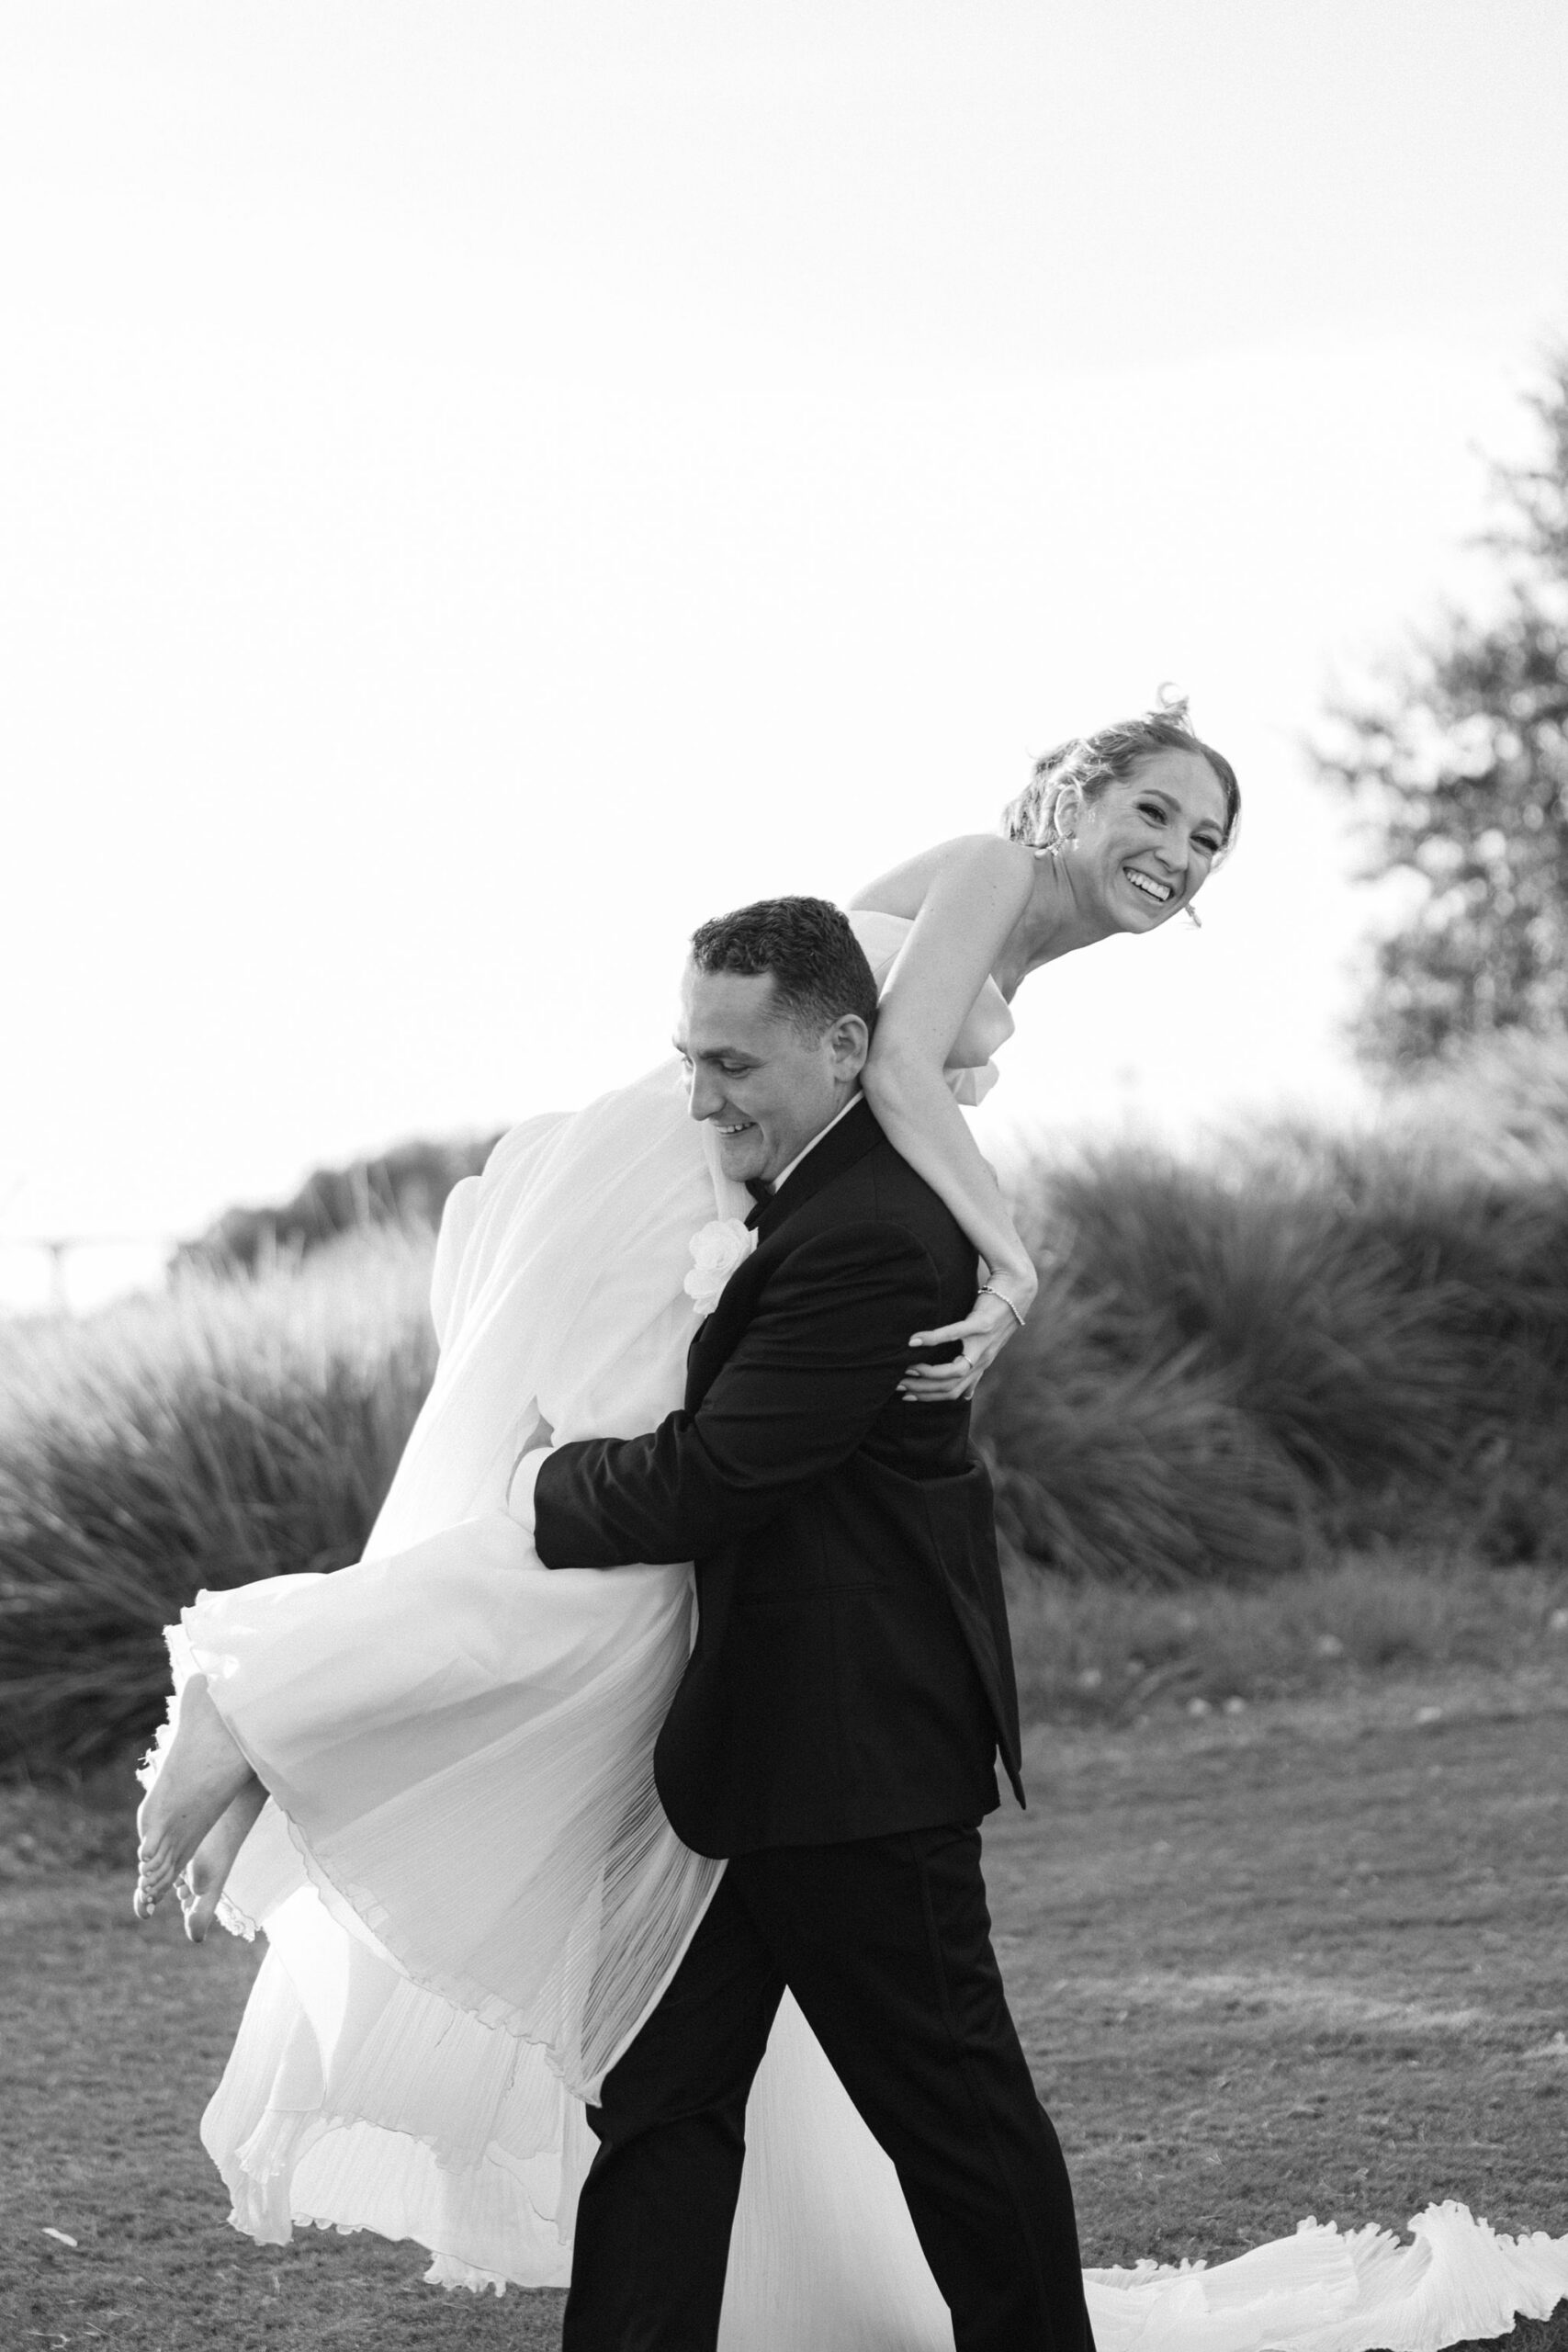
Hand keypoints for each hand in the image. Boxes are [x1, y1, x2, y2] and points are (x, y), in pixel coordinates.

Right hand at [898, 1279, 1031, 1404]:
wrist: (1017, 1290)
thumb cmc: (997, 1315)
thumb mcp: (988, 1347)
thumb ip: (976, 1371)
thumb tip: (966, 1397)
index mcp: (981, 1365)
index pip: (953, 1393)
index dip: (929, 1398)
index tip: (907, 1395)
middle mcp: (982, 1359)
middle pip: (950, 1387)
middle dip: (923, 1390)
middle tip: (899, 1385)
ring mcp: (982, 1343)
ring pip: (955, 1371)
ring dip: (928, 1373)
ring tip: (908, 1368)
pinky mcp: (981, 1324)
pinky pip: (953, 1335)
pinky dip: (932, 1339)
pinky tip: (914, 1340)